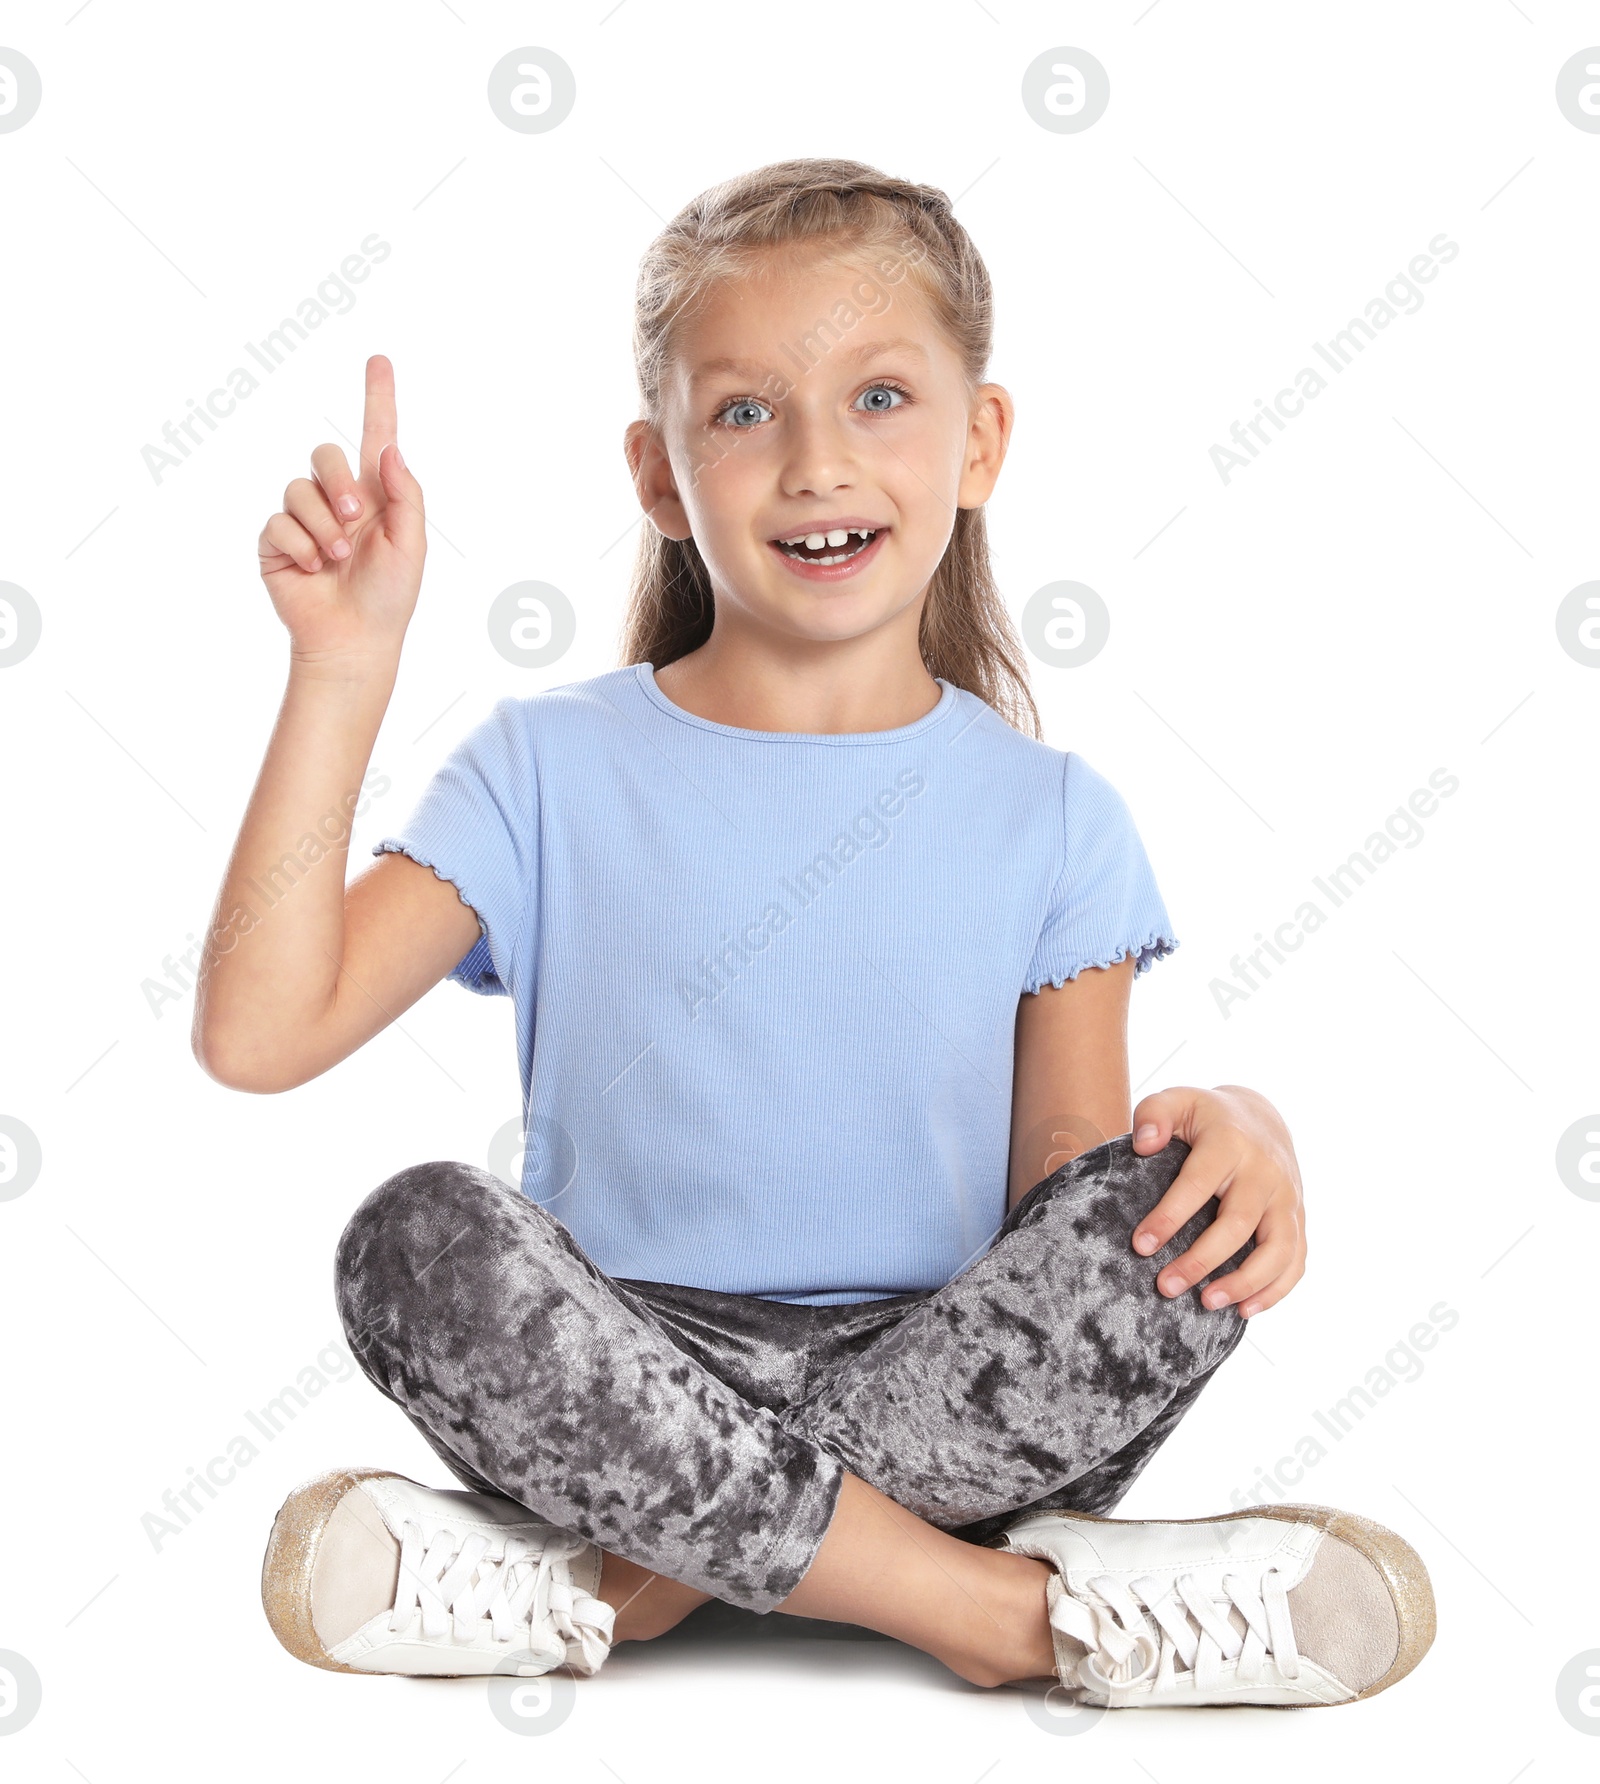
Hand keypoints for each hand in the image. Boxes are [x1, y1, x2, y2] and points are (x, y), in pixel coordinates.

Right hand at [257, 354, 426, 669]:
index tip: (379, 360)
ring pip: (299, 488)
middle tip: (354, 519)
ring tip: (336, 557)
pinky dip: (300, 544)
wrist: (355, 640)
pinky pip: (279, 521)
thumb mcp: (411, 544)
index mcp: (376, 497)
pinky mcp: (277, 542)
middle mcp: (338, 500)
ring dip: (322, 523)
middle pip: (323, 454)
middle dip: (338, 483)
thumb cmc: (390, 597)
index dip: (377, 398)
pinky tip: (313, 568)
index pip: (375, 438)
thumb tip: (388, 448)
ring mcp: (304, 519)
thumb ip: (404, 493)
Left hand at [1127, 1084, 1305, 1317]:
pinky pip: (1296, 1260)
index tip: (1141, 1246)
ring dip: (1244, 1282)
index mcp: (1230, 1142)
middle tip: (1165, 1287)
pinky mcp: (1298, 1218)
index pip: (1198, 1184)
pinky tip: (1245, 1310)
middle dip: (1200, 1260)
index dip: (1170, 1217)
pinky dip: (1276, 1290)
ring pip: (1277, 1248)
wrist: (1260, 1117)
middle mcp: (1265, 1172)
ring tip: (1206, 1303)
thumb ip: (1154, 1113)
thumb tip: (1143, 1144)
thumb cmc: (1207, 1117)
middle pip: (1237, 1223)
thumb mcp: (1178, 1100)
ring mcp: (1287, 1197)